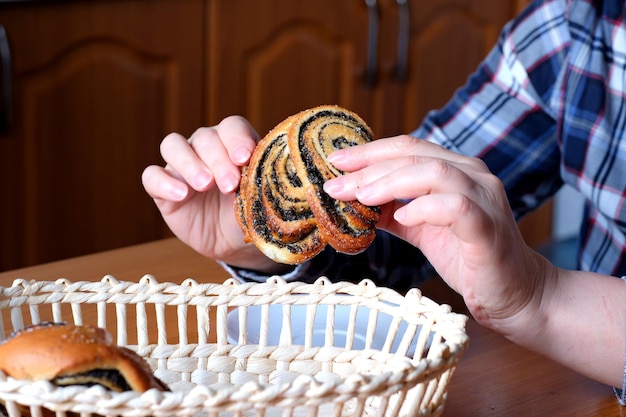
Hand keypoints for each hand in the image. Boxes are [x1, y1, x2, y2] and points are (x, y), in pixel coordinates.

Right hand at [142, 117, 286, 272]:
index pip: (231, 127)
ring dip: (189, 162)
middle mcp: (205, 148)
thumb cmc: (252, 213)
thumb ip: (262, 181)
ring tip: (204, 185)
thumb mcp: (261, 198)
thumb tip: (269, 171)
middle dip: (218, 159)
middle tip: (230, 184)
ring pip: (173, 146)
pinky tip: (181, 195)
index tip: (245, 158)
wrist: (236, 242)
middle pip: (204, 138)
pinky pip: (152, 176)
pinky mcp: (163, 189)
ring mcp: (181, 166)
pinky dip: (164, 182)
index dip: (237, 138)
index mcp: (233, 143)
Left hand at [322, 135, 551, 329]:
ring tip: (362, 197)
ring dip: (391, 182)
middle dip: (370, 168)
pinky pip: (456, 207)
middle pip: (415, 155)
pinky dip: (424, 208)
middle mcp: (472, 175)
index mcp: (456, 171)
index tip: (335, 162)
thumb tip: (351, 201)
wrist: (515, 293)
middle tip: (336, 184)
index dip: (370, 152)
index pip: (408, 147)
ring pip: (435, 172)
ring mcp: (484, 198)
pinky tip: (403, 219)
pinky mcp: (488, 227)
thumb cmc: (468, 257)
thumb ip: (391, 211)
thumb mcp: (420, 229)